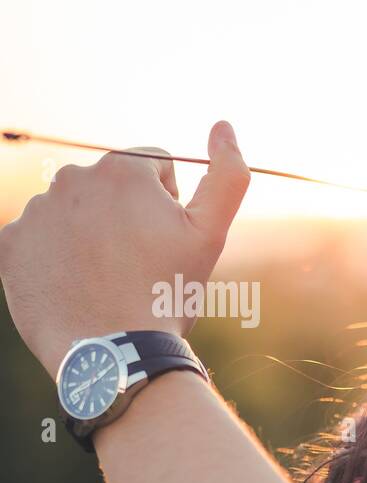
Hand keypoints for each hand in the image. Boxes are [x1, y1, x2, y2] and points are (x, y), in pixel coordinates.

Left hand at [0, 121, 249, 378]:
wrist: (113, 354)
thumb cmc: (167, 293)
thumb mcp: (210, 235)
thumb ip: (227, 175)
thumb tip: (224, 126)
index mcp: (122, 171)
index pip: (155, 167)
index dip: (171, 206)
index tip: (167, 244)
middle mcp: (71, 179)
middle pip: (112, 187)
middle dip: (129, 217)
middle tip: (140, 265)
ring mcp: (36, 212)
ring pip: (77, 212)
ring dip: (94, 235)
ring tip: (108, 279)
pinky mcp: (10, 245)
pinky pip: (41, 239)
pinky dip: (59, 257)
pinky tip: (78, 286)